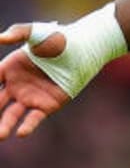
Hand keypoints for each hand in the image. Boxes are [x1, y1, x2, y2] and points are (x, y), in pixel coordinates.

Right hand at [0, 24, 69, 138]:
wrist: (83, 49)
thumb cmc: (59, 39)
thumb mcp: (38, 33)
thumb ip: (19, 33)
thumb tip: (0, 38)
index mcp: (9, 70)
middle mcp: (16, 86)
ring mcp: (30, 97)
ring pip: (12, 114)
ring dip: (4, 125)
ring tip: (0, 135)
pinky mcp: (47, 105)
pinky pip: (34, 118)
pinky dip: (28, 126)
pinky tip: (21, 133)